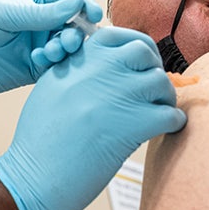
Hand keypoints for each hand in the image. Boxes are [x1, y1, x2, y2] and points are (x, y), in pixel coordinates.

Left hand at [0, 0, 101, 105]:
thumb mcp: (4, 15)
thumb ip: (41, 13)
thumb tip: (79, 3)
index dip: (84, 4)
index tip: (91, 16)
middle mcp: (43, 21)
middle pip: (77, 23)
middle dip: (77, 31)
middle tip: (66, 42)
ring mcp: (41, 44)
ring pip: (71, 46)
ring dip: (68, 48)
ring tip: (51, 53)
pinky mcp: (37, 68)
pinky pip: (59, 65)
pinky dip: (57, 63)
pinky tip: (39, 61)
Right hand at [0, 27, 185, 209]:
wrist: (35, 173)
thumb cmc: (41, 138)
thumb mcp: (52, 88)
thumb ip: (79, 70)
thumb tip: (111, 66)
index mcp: (77, 59)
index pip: (118, 36)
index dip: (135, 48)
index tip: (137, 65)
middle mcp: (99, 70)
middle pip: (145, 53)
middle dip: (152, 70)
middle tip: (149, 92)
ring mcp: (118, 95)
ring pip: (162, 83)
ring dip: (164, 100)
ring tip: (154, 116)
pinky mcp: (134, 124)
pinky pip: (171, 115)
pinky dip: (172, 124)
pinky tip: (161, 132)